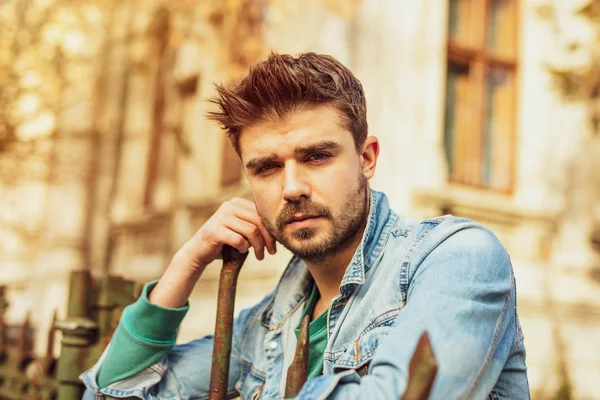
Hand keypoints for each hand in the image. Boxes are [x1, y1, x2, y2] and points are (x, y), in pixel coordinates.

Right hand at [148, 198, 276, 307]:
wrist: (198, 251)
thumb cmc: (224, 242)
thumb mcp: (241, 230)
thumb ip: (255, 226)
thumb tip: (278, 231)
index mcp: (237, 203)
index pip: (261, 214)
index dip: (271, 230)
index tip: (275, 245)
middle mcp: (229, 206)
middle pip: (258, 222)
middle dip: (268, 239)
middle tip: (271, 252)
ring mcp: (221, 217)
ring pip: (251, 231)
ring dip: (258, 247)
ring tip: (260, 256)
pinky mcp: (215, 230)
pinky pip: (239, 240)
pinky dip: (243, 248)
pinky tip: (241, 252)